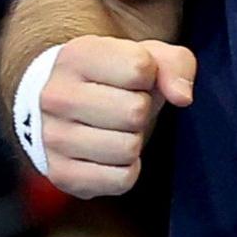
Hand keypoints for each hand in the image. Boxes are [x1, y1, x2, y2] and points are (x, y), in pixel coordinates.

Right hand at [37, 35, 195, 197]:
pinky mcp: (61, 175)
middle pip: (135, 112)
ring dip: (132, 141)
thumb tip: (182, 97)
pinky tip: (108, 154)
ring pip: (128, 149)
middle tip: (121, 107)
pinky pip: (122, 179)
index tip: (130, 79)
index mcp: (76, 56)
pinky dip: (125, 169)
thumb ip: (175, 64)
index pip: (140, 69)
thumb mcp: (144, 57)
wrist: (62, 110)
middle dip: (140, 111)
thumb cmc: (111, 80)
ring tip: (113, 129)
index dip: (148, 76)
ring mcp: (54, 138)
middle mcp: (56, 96)